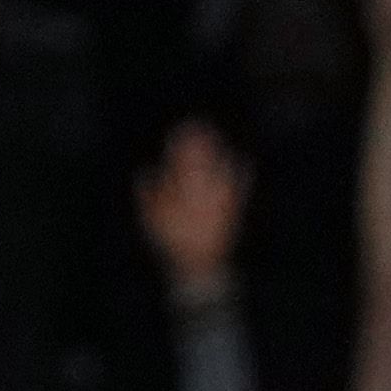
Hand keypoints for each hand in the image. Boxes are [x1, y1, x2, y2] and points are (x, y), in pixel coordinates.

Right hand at [135, 121, 246, 296]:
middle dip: (202, 139)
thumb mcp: (152, 218)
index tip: (182, 127)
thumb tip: (145, 171)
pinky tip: (245, 162)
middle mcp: (205, 189)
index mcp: (183, 189)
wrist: (199, 266)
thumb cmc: (171, 242)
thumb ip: (148, 192)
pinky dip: (243, 173)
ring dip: (220, 151)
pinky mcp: (234, 208)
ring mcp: (221, 198)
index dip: (182, 140)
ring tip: (219, 137)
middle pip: (204, 158)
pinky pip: (241, 187)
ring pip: (222, 168)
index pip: (183, 158)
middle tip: (201, 124)